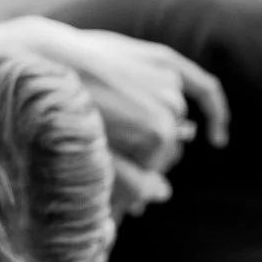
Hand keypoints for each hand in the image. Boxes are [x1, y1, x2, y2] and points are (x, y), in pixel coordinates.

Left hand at [19, 20, 228, 217]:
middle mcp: (170, 106)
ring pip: (175, 125)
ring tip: (128, 144)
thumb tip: (161, 196)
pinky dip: (214, 111)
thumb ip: (132, 183)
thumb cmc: (64, 114)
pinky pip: (204, 88)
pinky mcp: (164, 60)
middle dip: (146, 165)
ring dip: (159, 137)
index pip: (153, 177)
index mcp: (157, 134)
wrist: (45, 59)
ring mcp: (169, 82)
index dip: (133, 191)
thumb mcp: (95, 159)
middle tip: (120, 176)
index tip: (118, 203)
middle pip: (166, 153)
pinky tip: (216, 138)